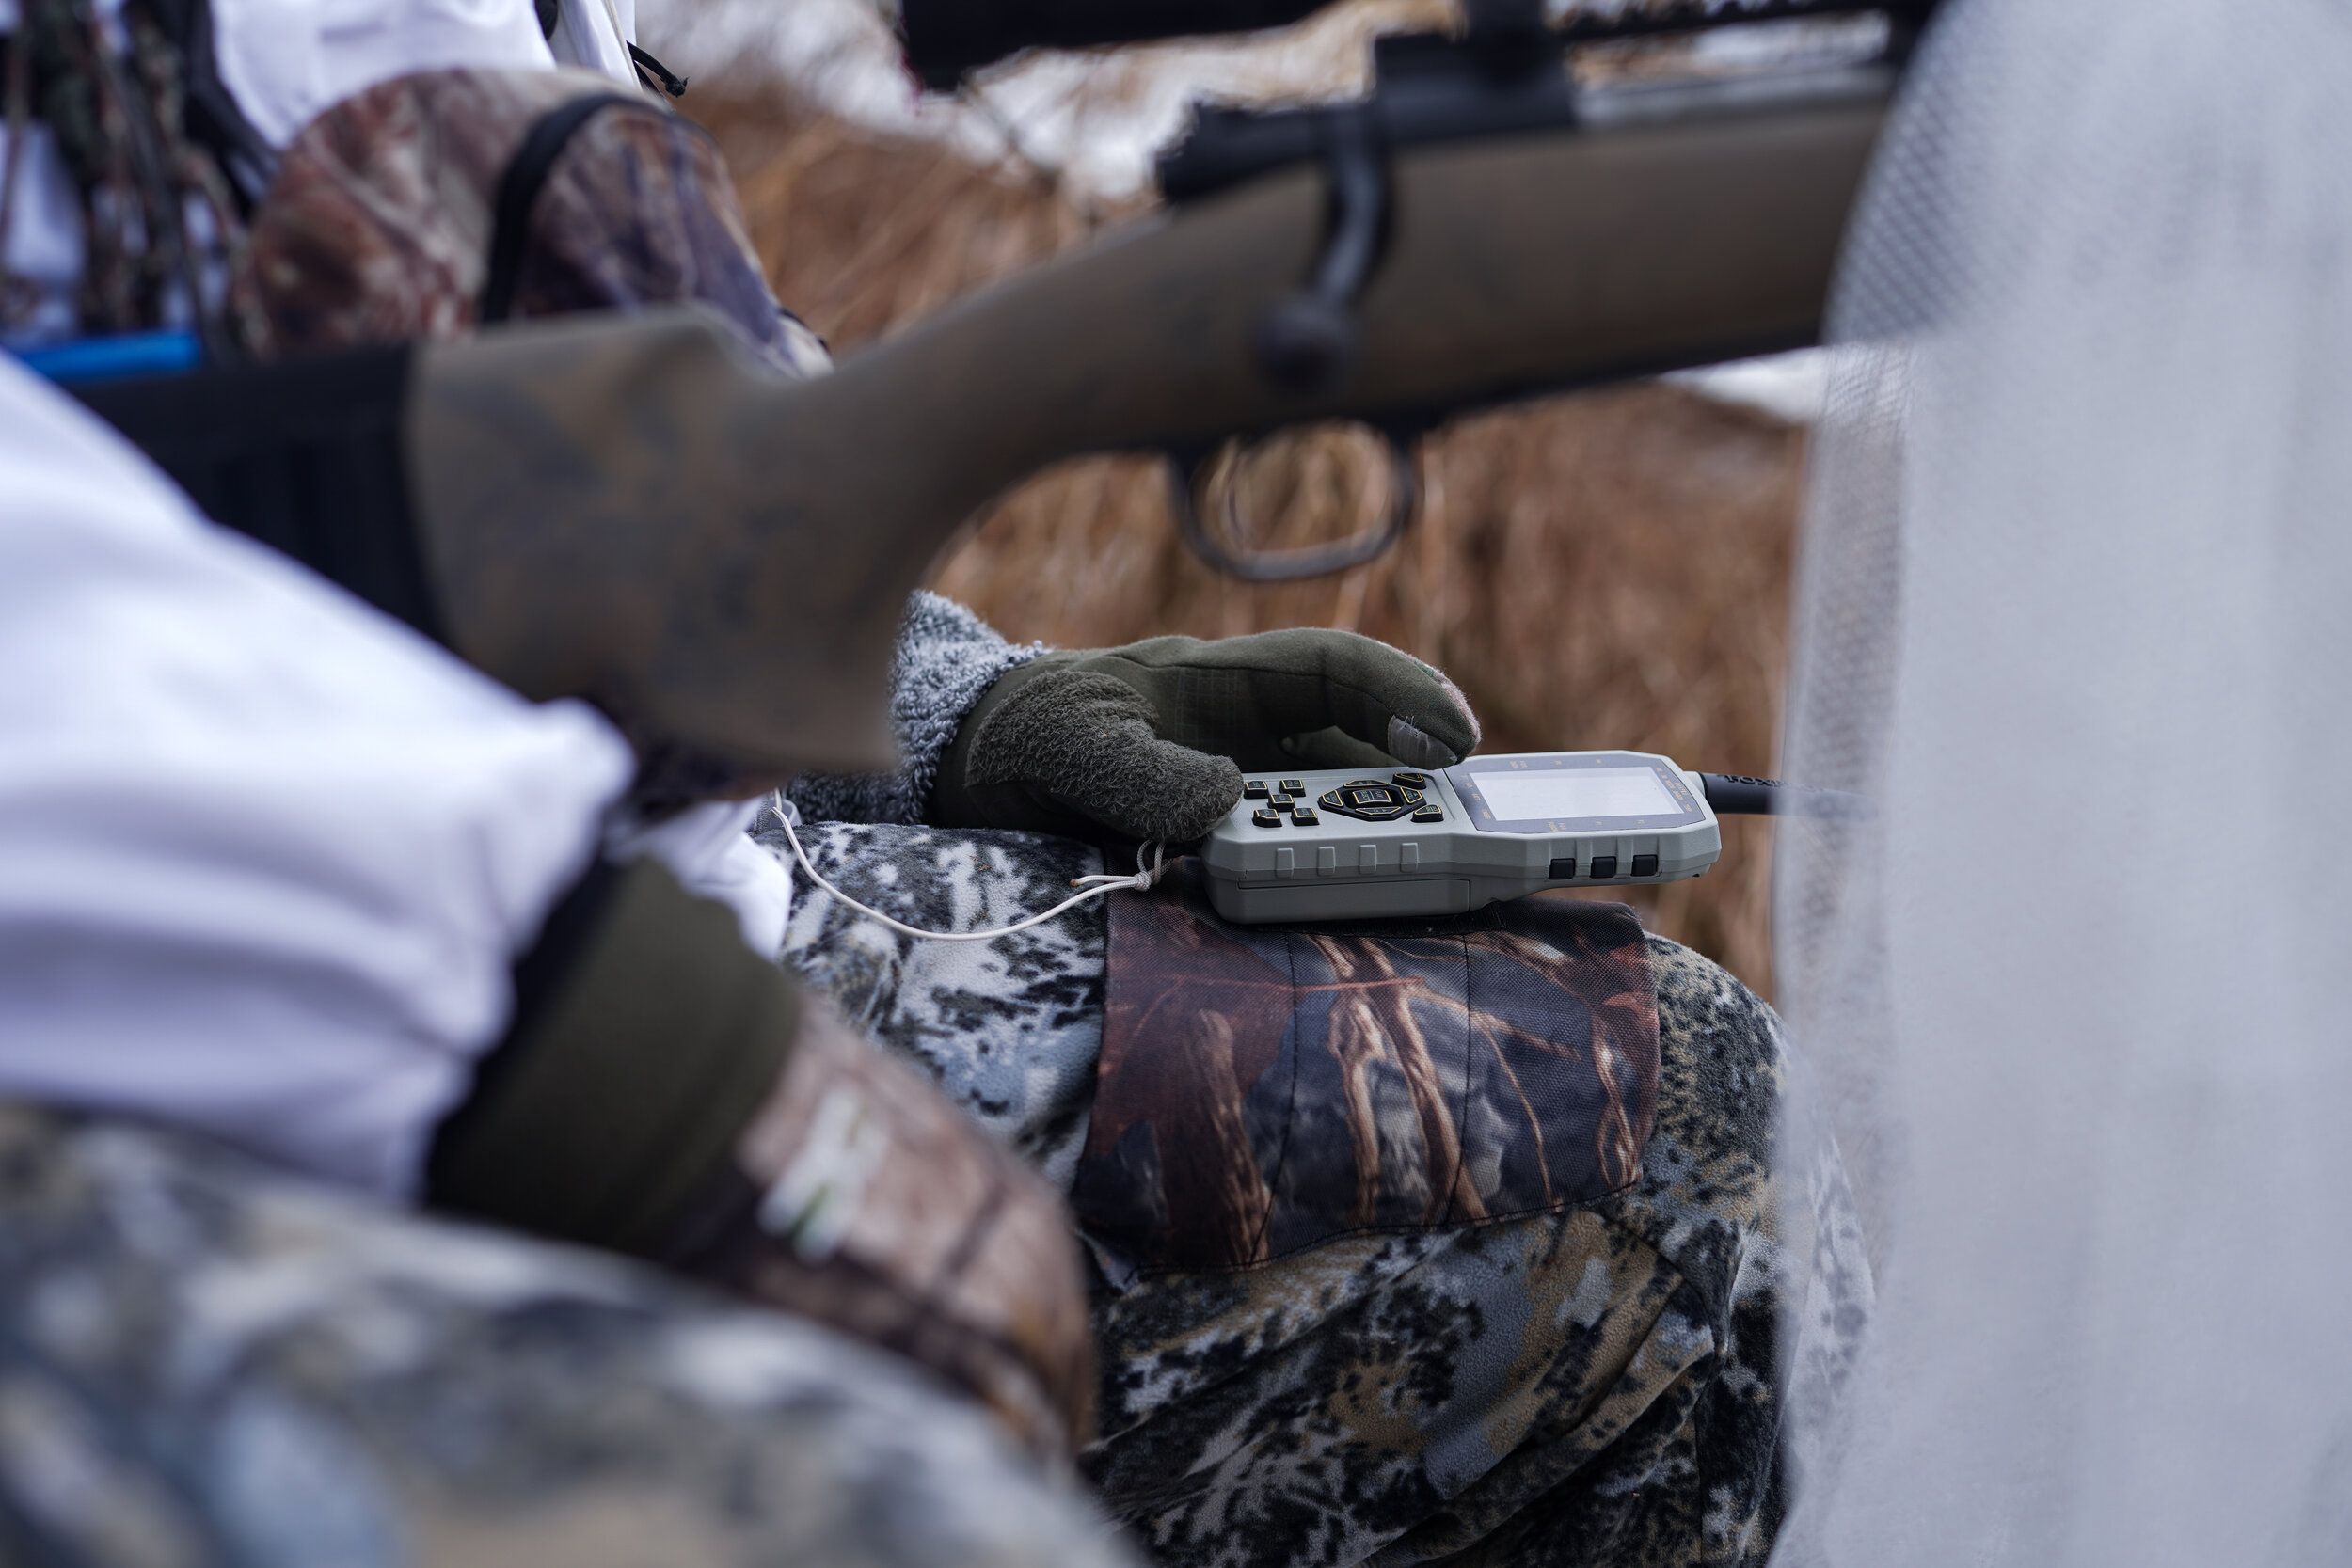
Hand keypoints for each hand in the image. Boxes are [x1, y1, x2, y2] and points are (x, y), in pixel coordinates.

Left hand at [928, 629, 1479, 842]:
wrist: (963, 781)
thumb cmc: (1013, 739)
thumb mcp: (1060, 745)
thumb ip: (1134, 768)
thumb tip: (1226, 798)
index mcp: (1215, 683)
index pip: (1328, 670)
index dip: (1401, 693)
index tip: (1458, 737)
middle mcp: (1244, 737)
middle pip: (1355, 756)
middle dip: (1413, 795)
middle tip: (1457, 843)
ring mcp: (1237, 795)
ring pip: (1335, 816)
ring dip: (1377, 850)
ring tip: (1417, 887)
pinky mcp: (1221, 852)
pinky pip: (1293, 865)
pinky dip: (1327, 888)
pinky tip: (1351, 919)